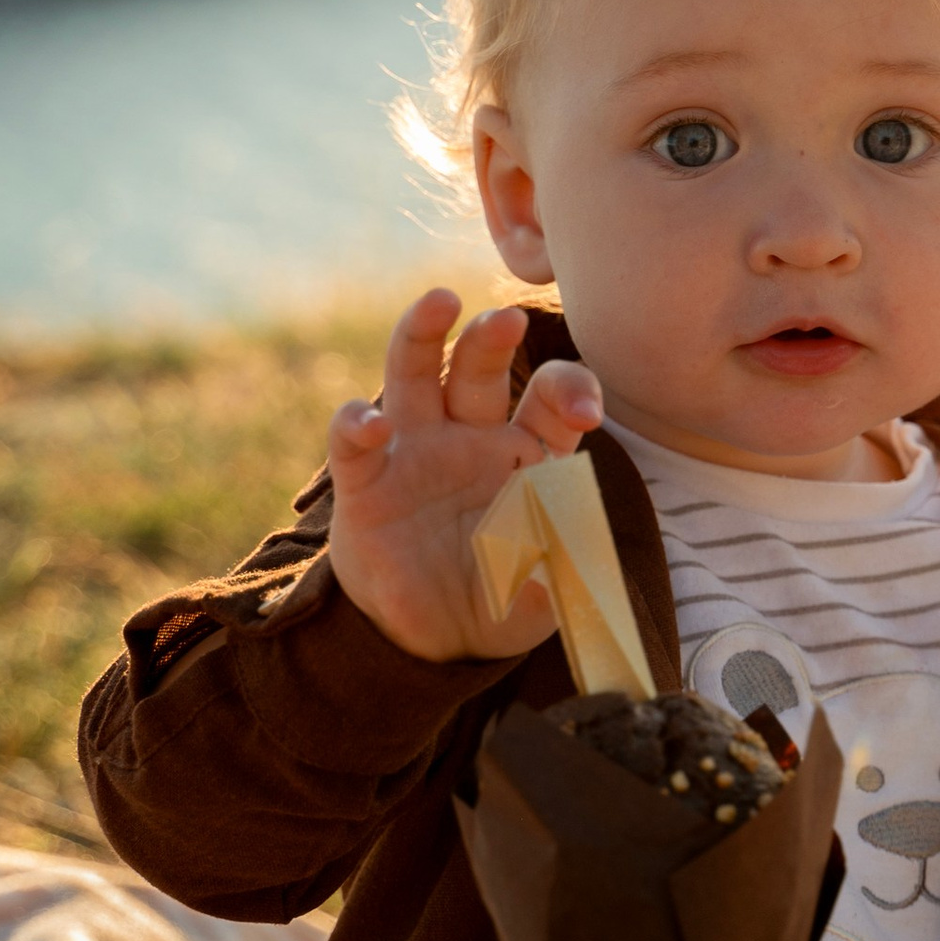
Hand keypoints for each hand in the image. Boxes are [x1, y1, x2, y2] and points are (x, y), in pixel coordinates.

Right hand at [325, 287, 603, 662]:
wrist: (437, 638)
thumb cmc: (505, 598)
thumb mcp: (548, 588)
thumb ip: (566, 568)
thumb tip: (577, 557)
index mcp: (527, 450)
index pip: (551, 397)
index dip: (569, 392)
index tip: (586, 416)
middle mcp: (471, 436)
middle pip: (478, 367)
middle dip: (491, 338)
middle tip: (508, 319)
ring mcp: (415, 453)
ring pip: (413, 375)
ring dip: (422, 335)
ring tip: (438, 302)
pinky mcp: (366, 485)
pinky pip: (353, 444)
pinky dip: (356, 425)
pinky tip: (370, 422)